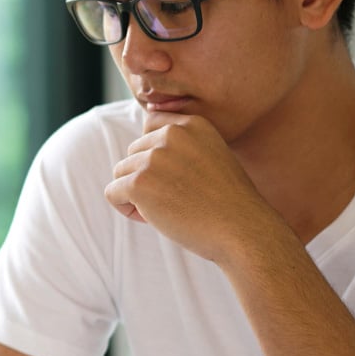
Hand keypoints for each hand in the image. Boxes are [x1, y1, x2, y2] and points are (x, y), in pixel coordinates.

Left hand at [104, 112, 279, 262]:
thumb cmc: (228, 204)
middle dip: (145, 178)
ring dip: (136, 195)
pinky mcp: (139, 182)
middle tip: (175, 200)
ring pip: (121, 173)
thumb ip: (182, 148)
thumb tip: (141, 152)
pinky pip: (112, 193)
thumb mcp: (212, 157)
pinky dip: (126, 209)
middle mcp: (171, 135)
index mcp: (191, 125)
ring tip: (167, 209)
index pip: (150, 127)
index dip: (154, 156)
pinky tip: (152, 218)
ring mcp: (153, 158)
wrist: (242, 230)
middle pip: (132, 153)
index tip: (175, 178)